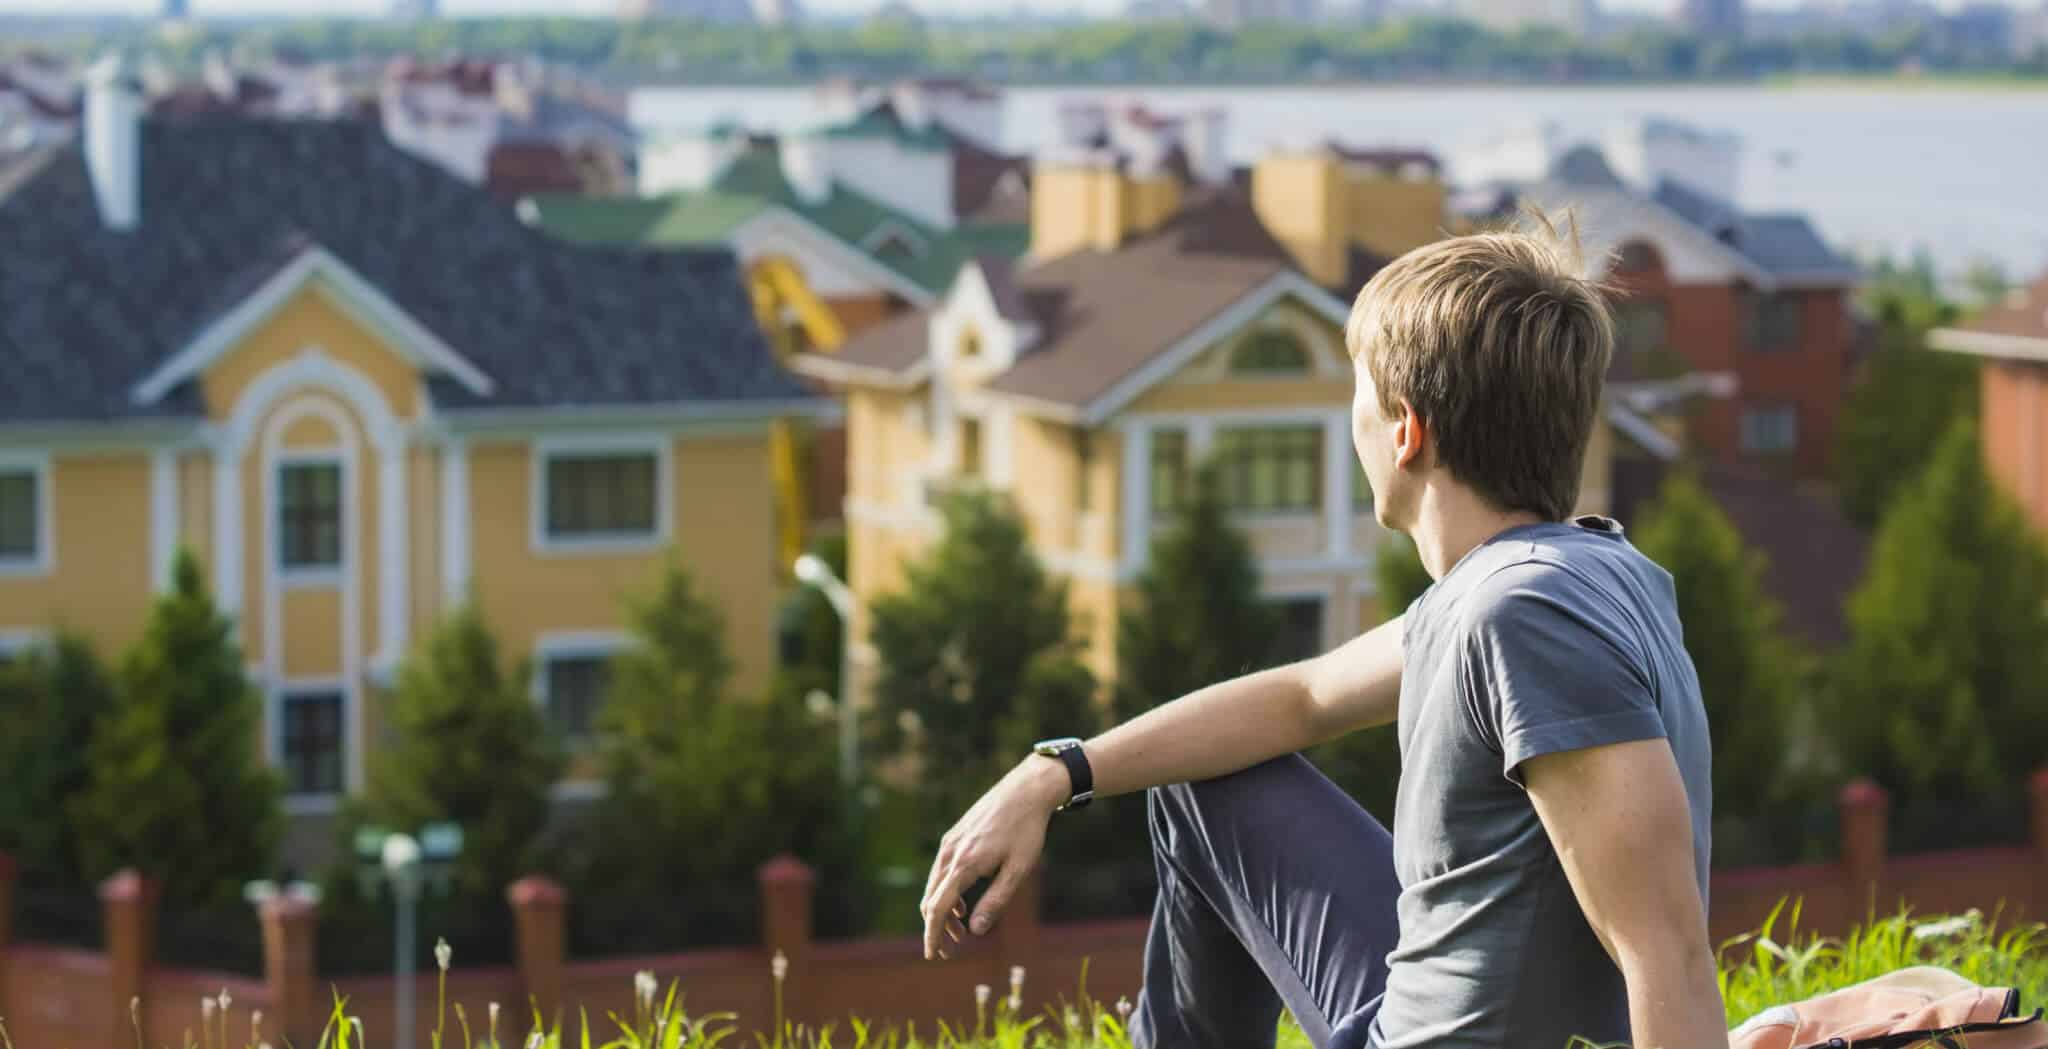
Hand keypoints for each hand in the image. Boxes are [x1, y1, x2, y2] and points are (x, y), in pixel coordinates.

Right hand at [919, 754, 1069, 960]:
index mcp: (964, 864)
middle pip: (930, 899)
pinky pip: (941, 871)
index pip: (938, 908)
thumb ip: (996, 901)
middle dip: (936, 928)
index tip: (932, 956)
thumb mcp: (1018, 870)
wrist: (1026, 790)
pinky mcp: (954, 836)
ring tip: (959, 932)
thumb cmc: (1026, 831)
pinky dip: (945, 893)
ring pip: (934, 885)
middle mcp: (950, 853)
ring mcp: (950, 842)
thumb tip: (975, 930)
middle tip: (949, 951)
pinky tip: (961, 904)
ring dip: (942, 911)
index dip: (932, 935)